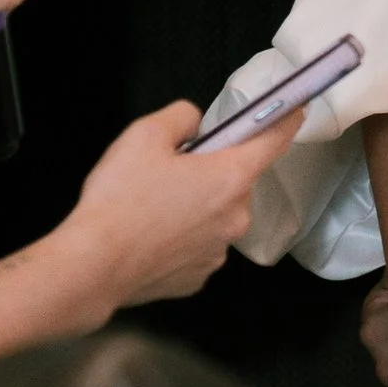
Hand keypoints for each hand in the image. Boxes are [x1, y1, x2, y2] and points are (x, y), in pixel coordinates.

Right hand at [67, 101, 306, 308]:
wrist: (93, 266)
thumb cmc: (120, 200)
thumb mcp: (144, 135)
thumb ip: (180, 117)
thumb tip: (195, 124)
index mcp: (230, 178)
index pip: (274, 141)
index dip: (284, 120)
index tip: (293, 110)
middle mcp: (235, 217)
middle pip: (236, 181)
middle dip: (212, 170)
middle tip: (173, 168)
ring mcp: (219, 251)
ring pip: (216, 215)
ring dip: (197, 206)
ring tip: (154, 205)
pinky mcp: (199, 276)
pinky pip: (199, 245)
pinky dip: (183, 236)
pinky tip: (151, 234)